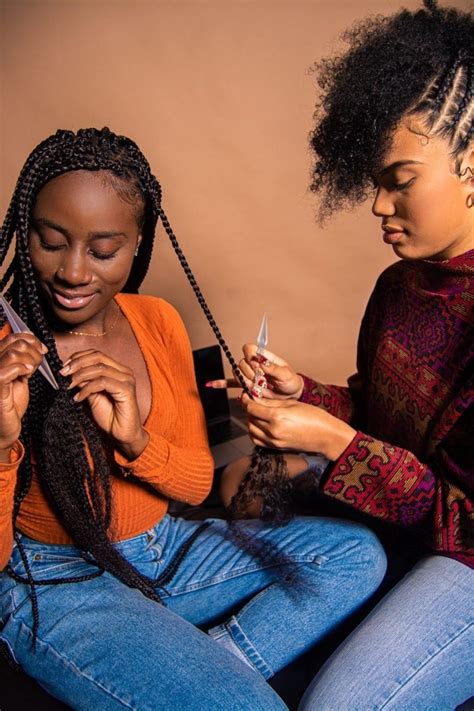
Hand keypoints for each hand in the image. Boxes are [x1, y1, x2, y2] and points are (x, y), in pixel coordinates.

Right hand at [0, 333, 46, 454]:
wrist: (3, 428)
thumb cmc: (11, 404)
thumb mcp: (20, 376)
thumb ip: (23, 360)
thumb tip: (35, 343)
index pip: (12, 337)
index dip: (31, 339)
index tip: (42, 349)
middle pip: (16, 343)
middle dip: (34, 351)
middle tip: (39, 364)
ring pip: (14, 354)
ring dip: (31, 361)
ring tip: (32, 372)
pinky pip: (9, 369)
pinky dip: (22, 369)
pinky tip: (26, 375)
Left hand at [60, 349, 148, 458]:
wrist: (122, 435)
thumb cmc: (109, 417)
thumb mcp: (92, 396)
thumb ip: (85, 382)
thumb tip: (70, 371)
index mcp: (117, 370)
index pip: (96, 354)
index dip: (78, 357)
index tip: (64, 367)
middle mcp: (124, 372)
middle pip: (98, 357)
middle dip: (77, 364)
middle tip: (63, 374)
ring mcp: (127, 380)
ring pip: (99, 368)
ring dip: (80, 376)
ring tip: (69, 387)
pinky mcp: (126, 390)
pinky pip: (102, 382)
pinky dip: (87, 388)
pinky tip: (78, 398)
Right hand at [207, 344, 303, 399]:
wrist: (290, 395)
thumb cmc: (290, 382)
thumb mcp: (286, 375)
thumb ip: (273, 368)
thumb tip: (261, 361)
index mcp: (263, 356)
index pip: (249, 349)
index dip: (251, 357)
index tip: (259, 366)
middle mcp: (254, 364)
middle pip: (241, 363)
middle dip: (251, 374)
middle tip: (262, 380)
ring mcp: (249, 375)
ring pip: (237, 375)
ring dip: (246, 382)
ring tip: (258, 387)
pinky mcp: (246, 386)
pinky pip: (230, 383)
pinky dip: (221, 383)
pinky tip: (212, 384)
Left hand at [241, 393, 355, 460]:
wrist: (326, 436)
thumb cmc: (314, 417)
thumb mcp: (292, 403)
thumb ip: (271, 402)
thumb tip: (256, 398)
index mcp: (277, 417)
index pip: (252, 407)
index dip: (247, 400)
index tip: (246, 395)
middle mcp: (273, 431)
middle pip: (250, 418)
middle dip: (249, 408)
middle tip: (253, 401)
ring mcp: (274, 441)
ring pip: (251, 430)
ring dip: (251, 420)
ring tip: (257, 413)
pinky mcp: (276, 448)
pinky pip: (257, 440)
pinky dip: (254, 432)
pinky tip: (260, 425)